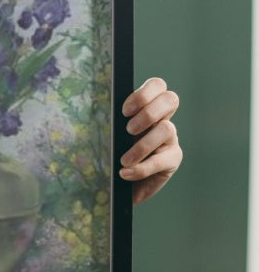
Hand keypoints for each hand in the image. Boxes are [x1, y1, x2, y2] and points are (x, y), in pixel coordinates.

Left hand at [120, 77, 181, 204]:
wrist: (118, 186)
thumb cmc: (111, 156)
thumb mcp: (109, 136)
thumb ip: (111, 123)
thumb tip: (99, 114)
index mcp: (146, 107)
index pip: (157, 85)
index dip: (144, 94)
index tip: (124, 112)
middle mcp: (162, 119)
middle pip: (170, 99)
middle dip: (148, 113)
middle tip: (129, 130)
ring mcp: (170, 139)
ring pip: (167, 129)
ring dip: (142, 145)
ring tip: (124, 160)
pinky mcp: (173, 159)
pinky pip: (162, 160)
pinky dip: (142, 168)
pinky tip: (125, 173)